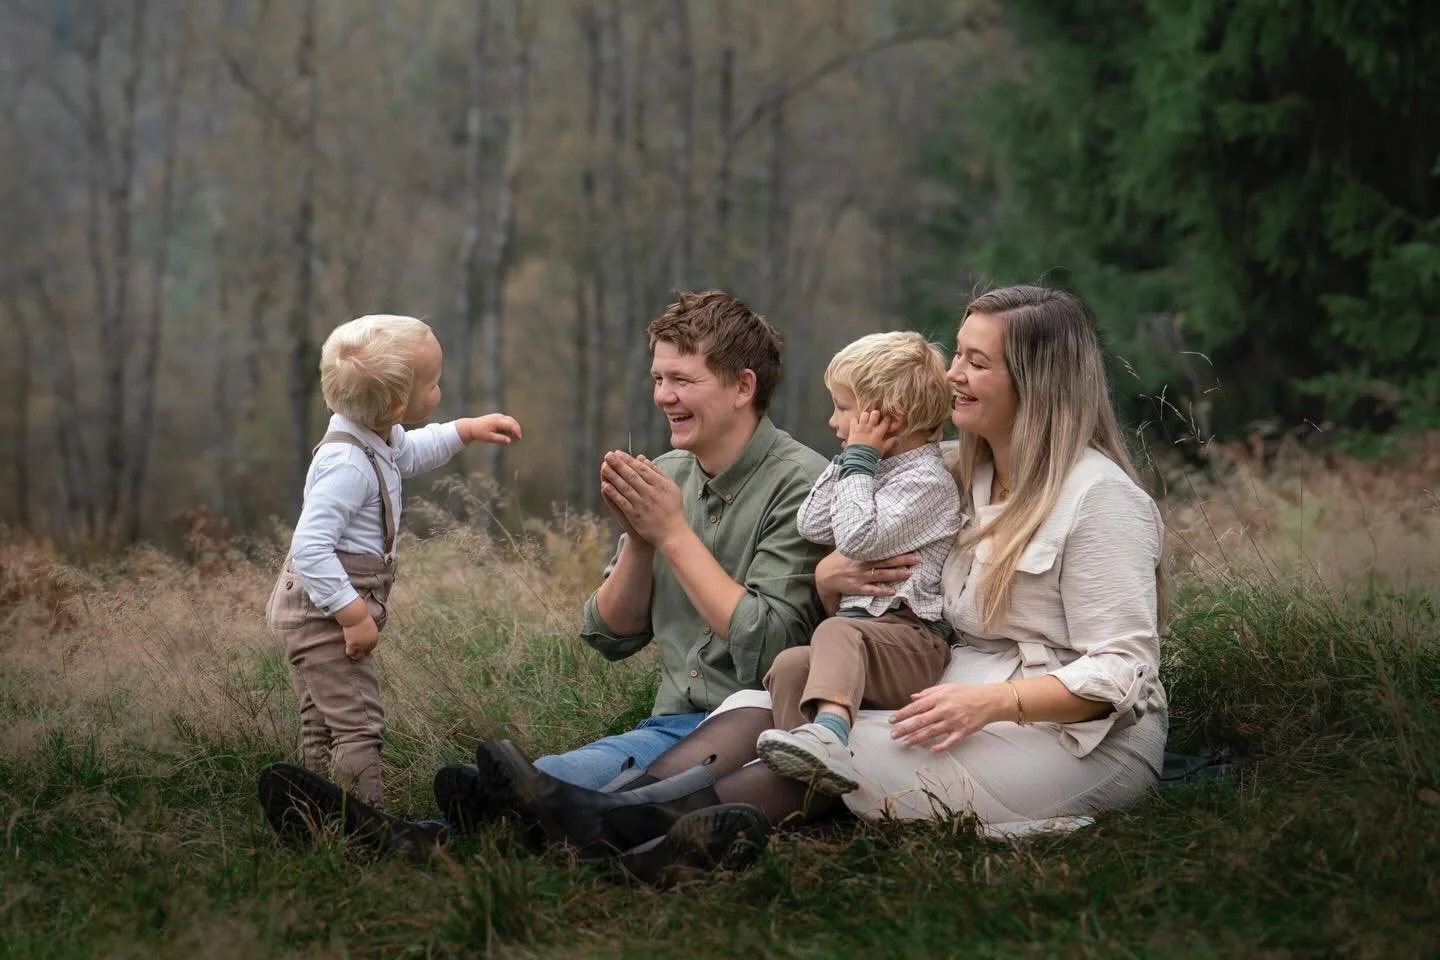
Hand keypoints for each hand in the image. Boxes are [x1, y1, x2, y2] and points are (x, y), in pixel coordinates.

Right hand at [343, 615, 379, 660]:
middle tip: (356, 652)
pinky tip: (347, 651)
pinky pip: (350, 653)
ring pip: (358, 656)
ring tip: (352, 655)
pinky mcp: (352, 645)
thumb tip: (366, 633)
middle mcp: (369, 643)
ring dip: (355, 656)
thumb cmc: (362, 617)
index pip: (371, 647)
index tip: (362, 648)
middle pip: (366, 653)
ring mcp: (361, 645)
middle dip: (361, 652)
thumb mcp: (370, 625)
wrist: (356, 616)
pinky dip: (349, 653)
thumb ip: (369, 632)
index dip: (366, 648)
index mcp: (374, 638)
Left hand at [461, 413, 522, 444]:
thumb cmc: (479, 433)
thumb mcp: (489, 438)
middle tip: (518, 438)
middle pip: (512, 421)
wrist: (471, 427)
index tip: (519, 438)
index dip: (516, 431)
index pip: (511, 425)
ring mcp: (498, 416)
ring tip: (514, 436)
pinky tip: (508, 433)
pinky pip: (506, 421)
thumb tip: (509, 441)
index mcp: (497, 421)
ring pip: (510, 420)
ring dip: (514, 427)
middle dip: (517, 429)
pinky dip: (509, 426)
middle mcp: (498, 417)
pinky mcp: (497, 417)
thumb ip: (500, 439)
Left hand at [601, 452, 686, 549]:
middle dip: (619, 465)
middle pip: (632, 476)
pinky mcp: (635, 516)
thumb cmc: (672, 508)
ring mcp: (643, 505)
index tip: (618, 453)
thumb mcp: (670, 487)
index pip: (642, 469)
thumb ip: (657, 472)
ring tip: (603, 467)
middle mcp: (651, 493)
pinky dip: (614, 494)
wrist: (672, 533)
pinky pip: (623, 502)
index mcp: (661, 485)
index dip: (628, 460)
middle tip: (608, 455)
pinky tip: (605, 486)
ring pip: (625, 487)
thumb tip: (642, 458)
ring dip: (613, 477)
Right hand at [815, 550, 917, 599]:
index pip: (881, 549)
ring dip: (897, 574)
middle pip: (886, 561)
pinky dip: (883, 590)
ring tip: (910, 573)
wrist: (824, 576)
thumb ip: (858, 541)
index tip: (909, 546)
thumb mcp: (846, 546)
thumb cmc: (837, 560)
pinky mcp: (858, 588)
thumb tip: (867, 528)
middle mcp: (862, 564)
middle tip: (917, 559)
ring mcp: (860, 576)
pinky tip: (893, 591)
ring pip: (882, 575)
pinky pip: (872, 590)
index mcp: (860, 552)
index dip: (895, 548)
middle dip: (902, 560)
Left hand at [847, 410, 898, 452]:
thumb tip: (896, 438)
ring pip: (864, 414)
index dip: (887, 418)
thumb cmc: (872, 454)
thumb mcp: (883, 449)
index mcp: (879, 433)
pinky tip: (857, 423)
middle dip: (876, 414)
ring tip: (866, 419)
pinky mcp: (853, 429)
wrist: (859, 458)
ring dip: (865, 416)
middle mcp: (870, 428)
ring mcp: (861, 427)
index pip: (885, 421)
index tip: (887, 419)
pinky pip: (854, 419)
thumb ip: (890, 443)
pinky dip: (855, 420)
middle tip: (875, 417)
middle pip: (875, 413)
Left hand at [889, 683, 1007, 751]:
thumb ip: (928, 692)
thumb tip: (912, 697)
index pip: (916, 707)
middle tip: (893, 735)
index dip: (903, 714)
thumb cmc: (966, 693)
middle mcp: (945, 710)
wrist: (989, 700)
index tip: (892, 720)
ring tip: (905, 743)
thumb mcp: (947, 687)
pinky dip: (941, 747)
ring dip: (917, 739)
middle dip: (905, 728)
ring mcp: (954, 722)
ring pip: (931, 732)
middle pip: (921, 721)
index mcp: (939, 698)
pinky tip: (931, 750)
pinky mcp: (963, 731)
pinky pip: (950, 741)